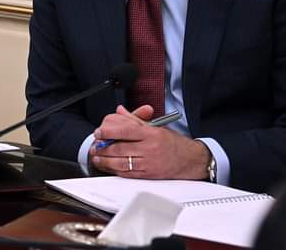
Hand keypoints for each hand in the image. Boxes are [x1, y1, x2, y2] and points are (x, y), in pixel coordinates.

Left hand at [89, 105, 209, 179]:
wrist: (191, 160)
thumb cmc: (173, 143)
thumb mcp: (155, 127)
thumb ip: (135, 119)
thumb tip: (119, 111)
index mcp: (151, 134)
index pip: (126, 130)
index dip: (109, 131)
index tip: (98, 132)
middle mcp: (150, 148)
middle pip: (120, 148)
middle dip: (103, 148)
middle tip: (94, 146)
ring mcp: (149, 163)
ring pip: (122, 162)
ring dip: (105, 161)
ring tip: (97, 158)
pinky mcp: (149, 175)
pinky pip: (128, 174)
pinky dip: (115, 170)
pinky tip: (108, 167)